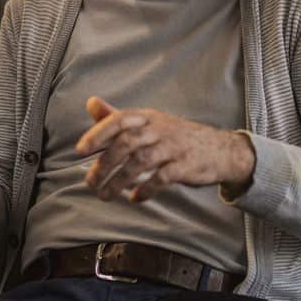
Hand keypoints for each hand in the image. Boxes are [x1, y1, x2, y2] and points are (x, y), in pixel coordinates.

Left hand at [75, 97, 255, 202]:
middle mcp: (159, 129)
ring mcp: (174, 147)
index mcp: (147, 117)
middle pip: (127, 142)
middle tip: (90, 182)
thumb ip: (118, 116)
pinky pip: (163, 177)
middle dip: (105, 164)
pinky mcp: (186, 165)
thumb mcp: (148, 122)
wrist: (220, 149)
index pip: (119, 119)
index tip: (80, 150)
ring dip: (120, 181)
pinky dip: (147, 189)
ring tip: (106, 196)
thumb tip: (90, 103)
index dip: (98, 133)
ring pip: (141, 162)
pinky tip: (136, 198)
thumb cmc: (176, 137)